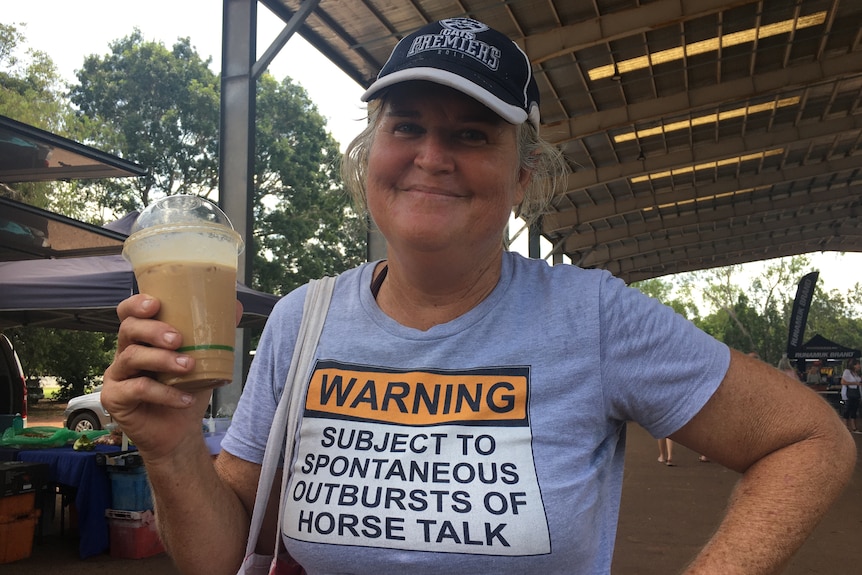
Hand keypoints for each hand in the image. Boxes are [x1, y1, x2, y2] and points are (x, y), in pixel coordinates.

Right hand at [101, 294, 215, 459]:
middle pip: (128, 330)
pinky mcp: (114, 399)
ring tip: (189, 367)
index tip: (156, 304)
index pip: (129, 313)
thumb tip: (236, 306)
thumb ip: (216, 333)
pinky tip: (185, 398)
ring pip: (131, 357)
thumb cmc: (189, 389)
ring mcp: (117, 376)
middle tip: (179, 339)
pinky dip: (165, 393)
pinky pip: (136, 389)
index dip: (136, 304)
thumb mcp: (205, 359)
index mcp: (142, 339)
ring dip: (162, 360)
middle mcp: (125, 353)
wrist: (181, 432)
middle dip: (153, 330)